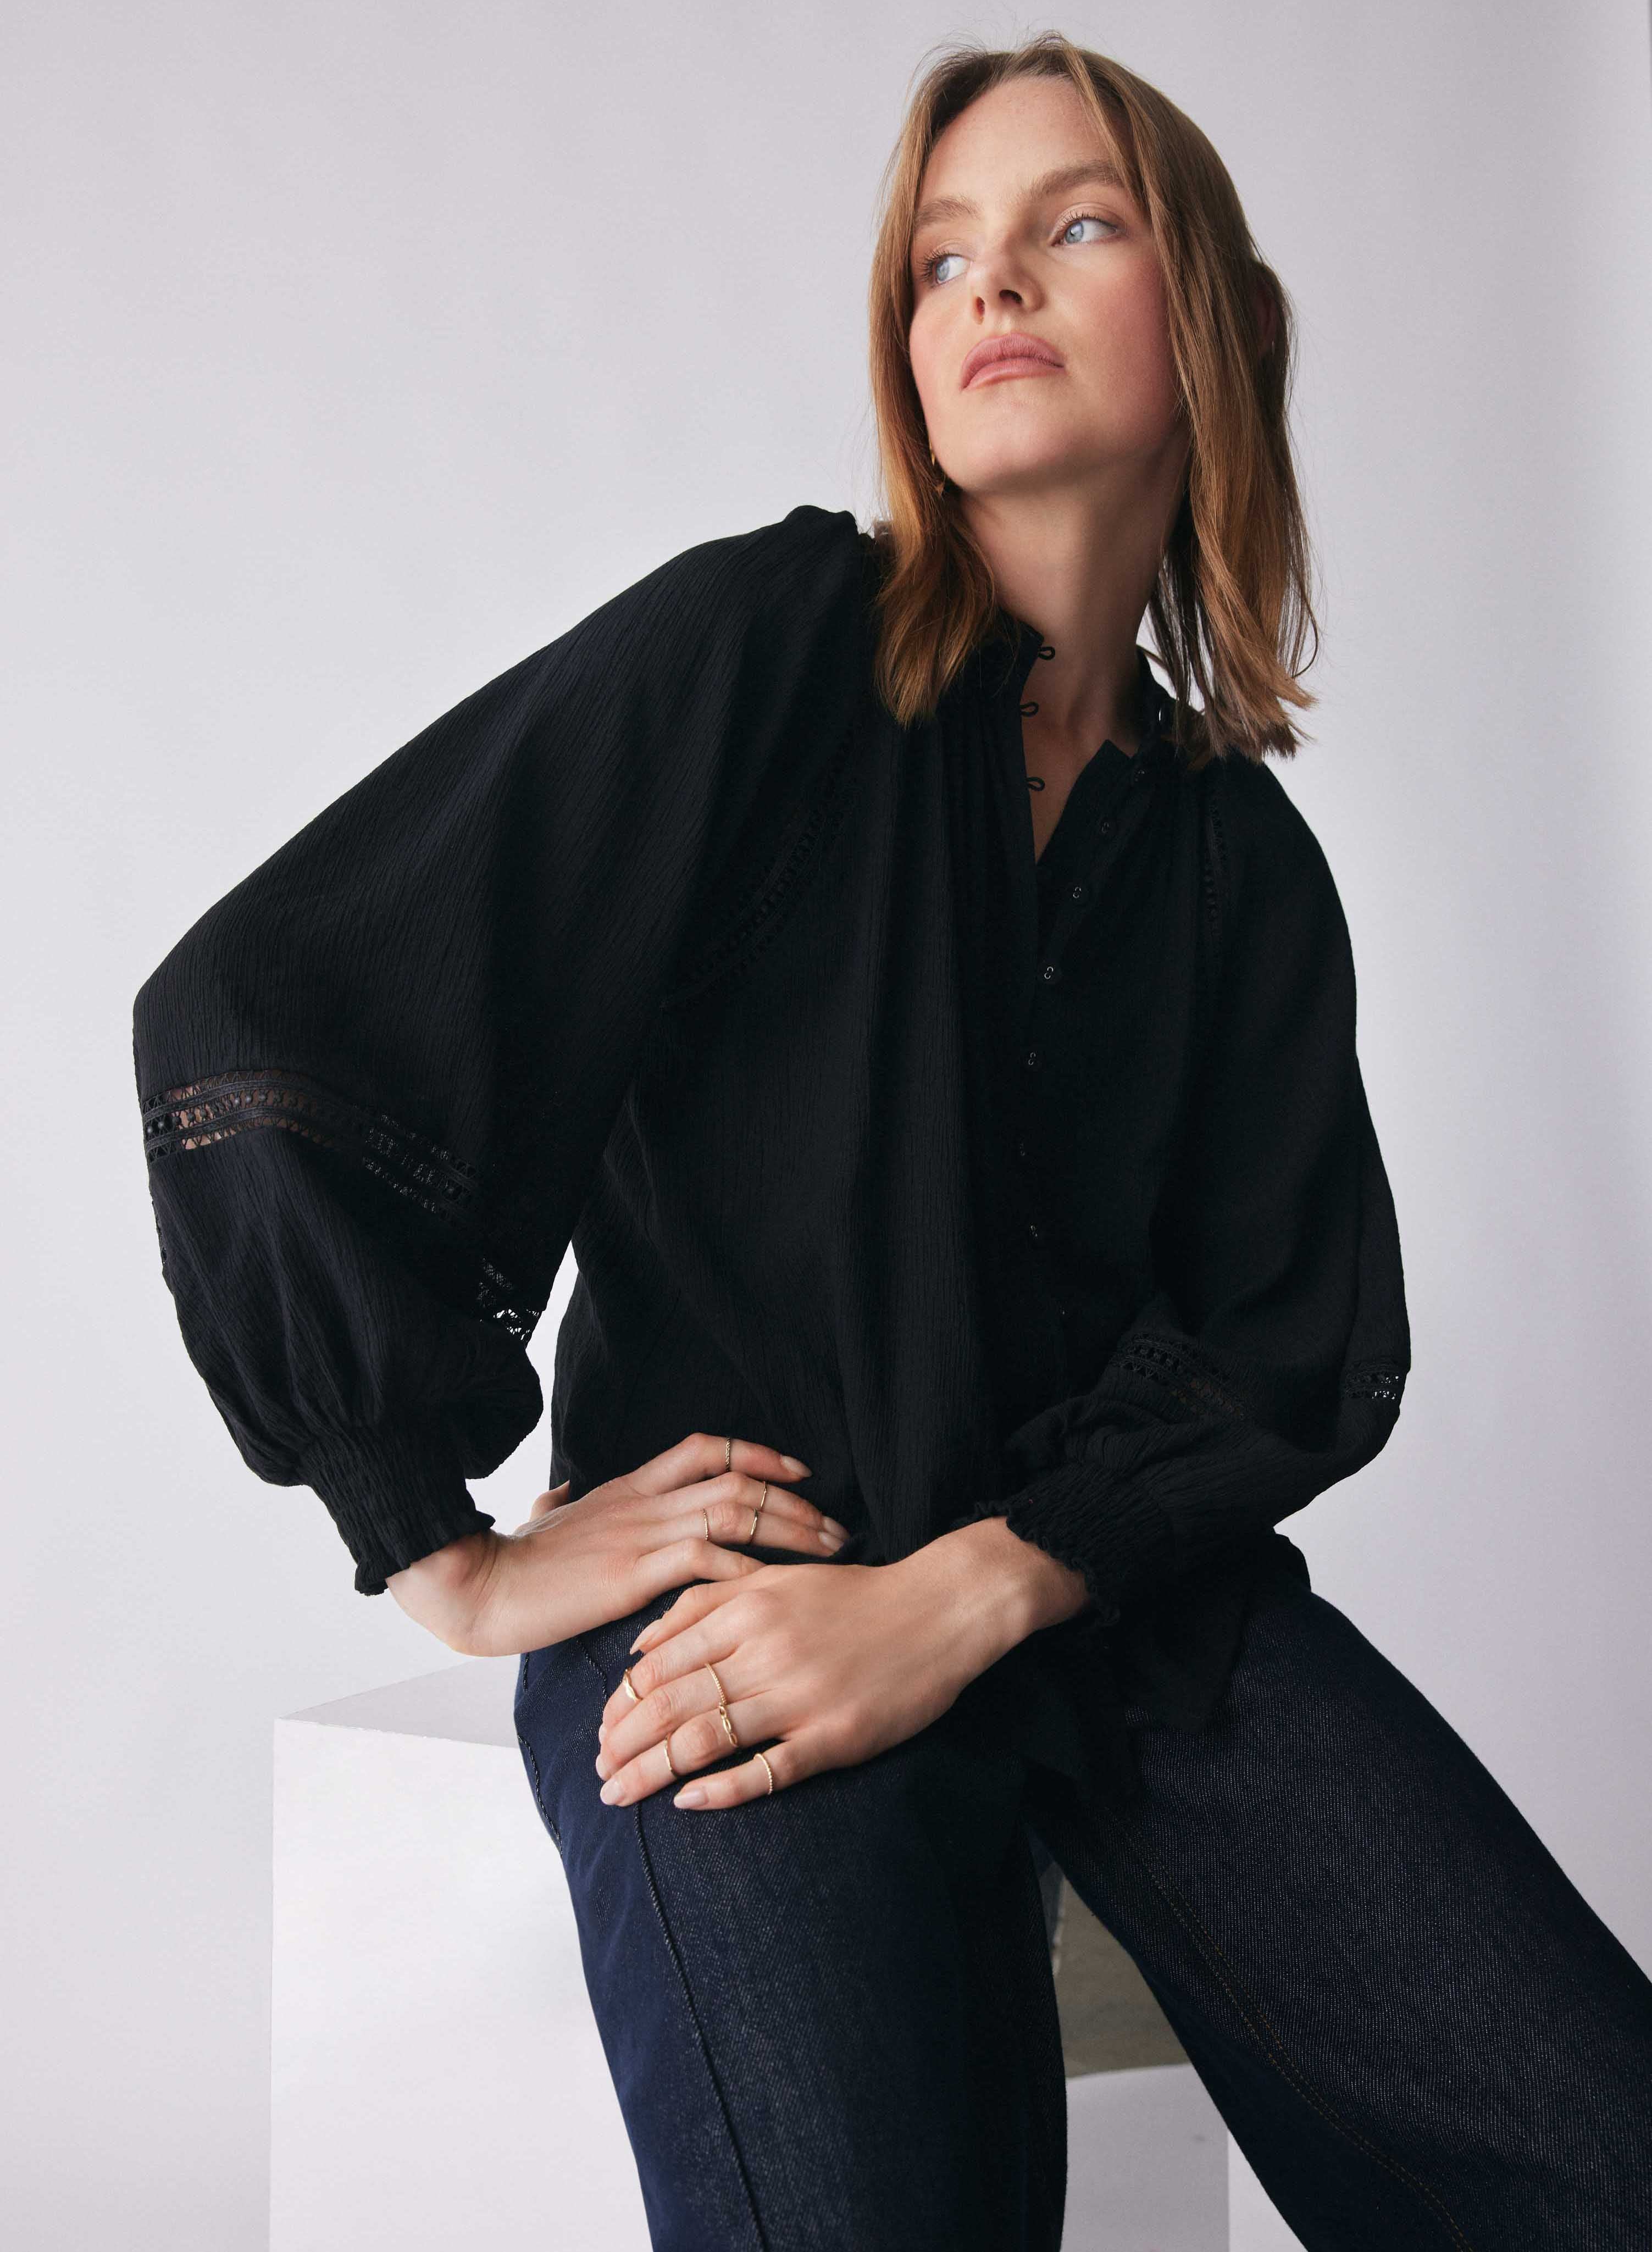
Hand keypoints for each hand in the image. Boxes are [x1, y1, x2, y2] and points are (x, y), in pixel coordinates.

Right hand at [386, 1432, 847, 1655]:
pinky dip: (747, 1572)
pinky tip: (774, 1589)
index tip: (801, 1474)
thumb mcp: (542, 1522)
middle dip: (796, 1501)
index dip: (760, 1455)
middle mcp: (644, 1503)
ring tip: (827, 1553)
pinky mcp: (631, 1574)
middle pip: (738, 1480)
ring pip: (733, 1513)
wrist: (478, 1587)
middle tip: (836, 1526)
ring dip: (788, 1531)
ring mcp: (640, 1535)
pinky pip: (706, 1561)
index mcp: (629, 1488)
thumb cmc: (511, 1562)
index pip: (707, 1448)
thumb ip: (557, 1503)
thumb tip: (557, 1492)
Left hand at [591, 1531, 1041, 1811]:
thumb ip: (703, 1603)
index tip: (599, 1732)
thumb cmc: (852, 1596)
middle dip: (622, 1745)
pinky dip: (721, 1790)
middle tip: (598, 1774)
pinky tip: (687, 1803)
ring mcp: (799, 1697)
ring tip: (620, 1793)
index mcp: (745, 1610)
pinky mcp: (833, 1736)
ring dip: (651, 1772)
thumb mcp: (773, 1580)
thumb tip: (638, 1645)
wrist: (939, 1609)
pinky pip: (766, 1771)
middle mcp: (764, 1651)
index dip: (620, 1704)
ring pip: (704, 1739)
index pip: (658, 1665)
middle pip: (669, 1705)